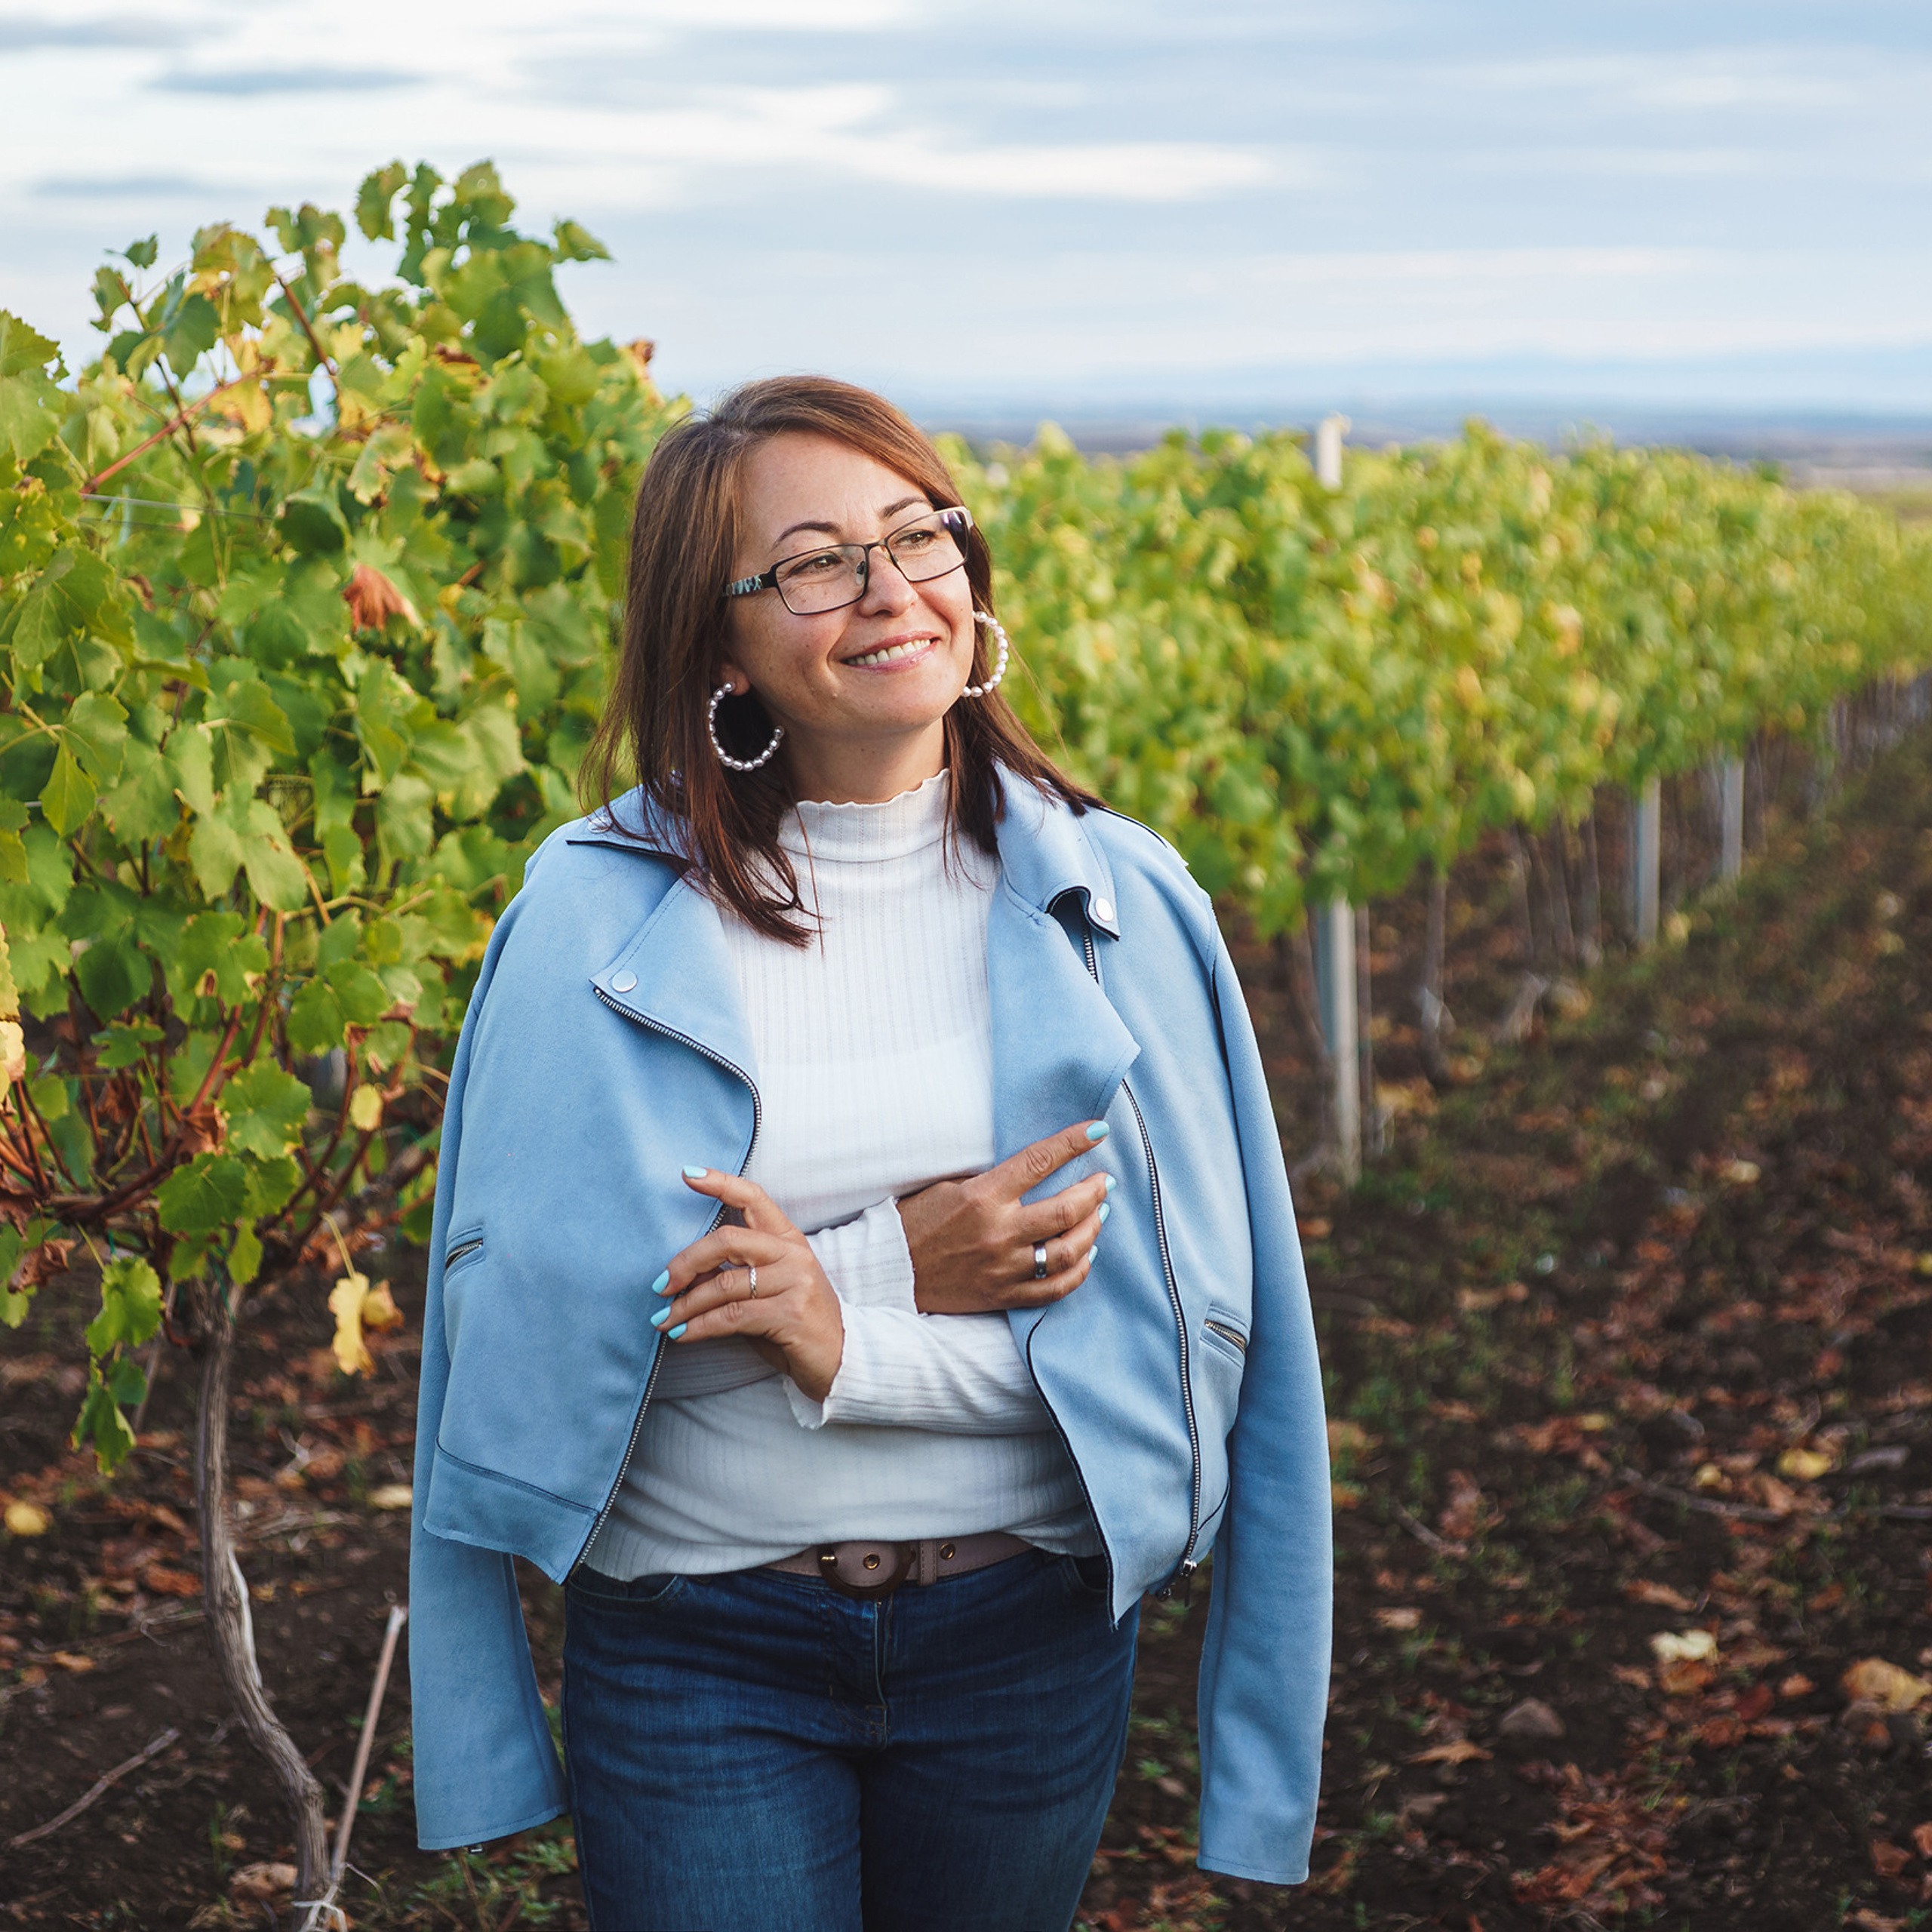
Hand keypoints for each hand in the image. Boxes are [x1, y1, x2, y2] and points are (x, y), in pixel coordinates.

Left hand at [653, 1169, 845, 1403]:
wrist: (841, 1359)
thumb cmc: (797, 1323)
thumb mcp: (769, 1290)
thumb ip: (735, 1275)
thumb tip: (684, 1276)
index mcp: (789, 1239)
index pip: (753, 1198)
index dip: (720, 1183)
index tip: (687, 1174)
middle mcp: (793, 1254)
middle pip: (727, 1241)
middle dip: (685, 1263)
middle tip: (661, 1285)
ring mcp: (795, 1282)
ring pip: (724, 1284)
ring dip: (686, 1305)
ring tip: (663, 1320)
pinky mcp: (791, 1314)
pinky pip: (731, 1316)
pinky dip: (699, 1327)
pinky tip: (682, 1335)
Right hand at [894, 1119, 1113, 1315]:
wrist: (890, 1270)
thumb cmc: (917, 1220)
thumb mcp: (949, 1186)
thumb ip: (993, 1181)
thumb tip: (1036, 1169)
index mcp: (982, 1197)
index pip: (1038, 1161)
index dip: (1072, 1143)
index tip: (1097, 1131)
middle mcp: (998, 1233)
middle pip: (1065, 1210)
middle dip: (1093, 1191)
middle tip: (1105, 1181)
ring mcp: (1003, 1268)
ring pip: (1068, 1251)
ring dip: (1093, 1229)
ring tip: (1101, 1214)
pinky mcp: (1004, 1295)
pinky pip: (1054, 1288)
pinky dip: (1078, 1271)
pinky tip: (1087, 1254)